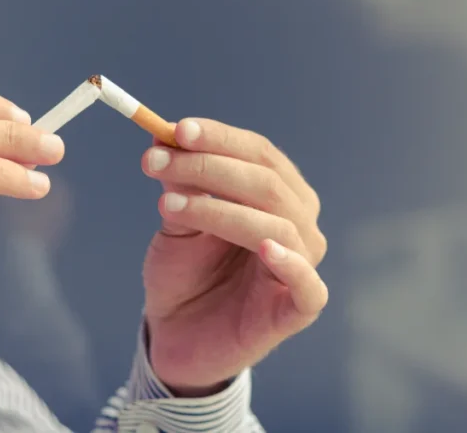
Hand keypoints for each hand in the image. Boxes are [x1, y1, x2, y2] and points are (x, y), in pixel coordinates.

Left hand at [140, 119, 327, 394]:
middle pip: (267, 183)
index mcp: (277, 192)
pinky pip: (307, 284)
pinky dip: (289, 262)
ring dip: (219, 208)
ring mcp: (304, 264)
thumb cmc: (186, 271)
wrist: (177, 335)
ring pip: (276, 224)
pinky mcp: (299, 308)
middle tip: (158, 162)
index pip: (259, 153)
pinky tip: (264, 247)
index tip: (177, 130)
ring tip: (167, 205)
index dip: (220, 138)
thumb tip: (169, 141)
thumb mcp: (177, 219)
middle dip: (210, 167)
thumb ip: (182, 184)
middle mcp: (298, 222)